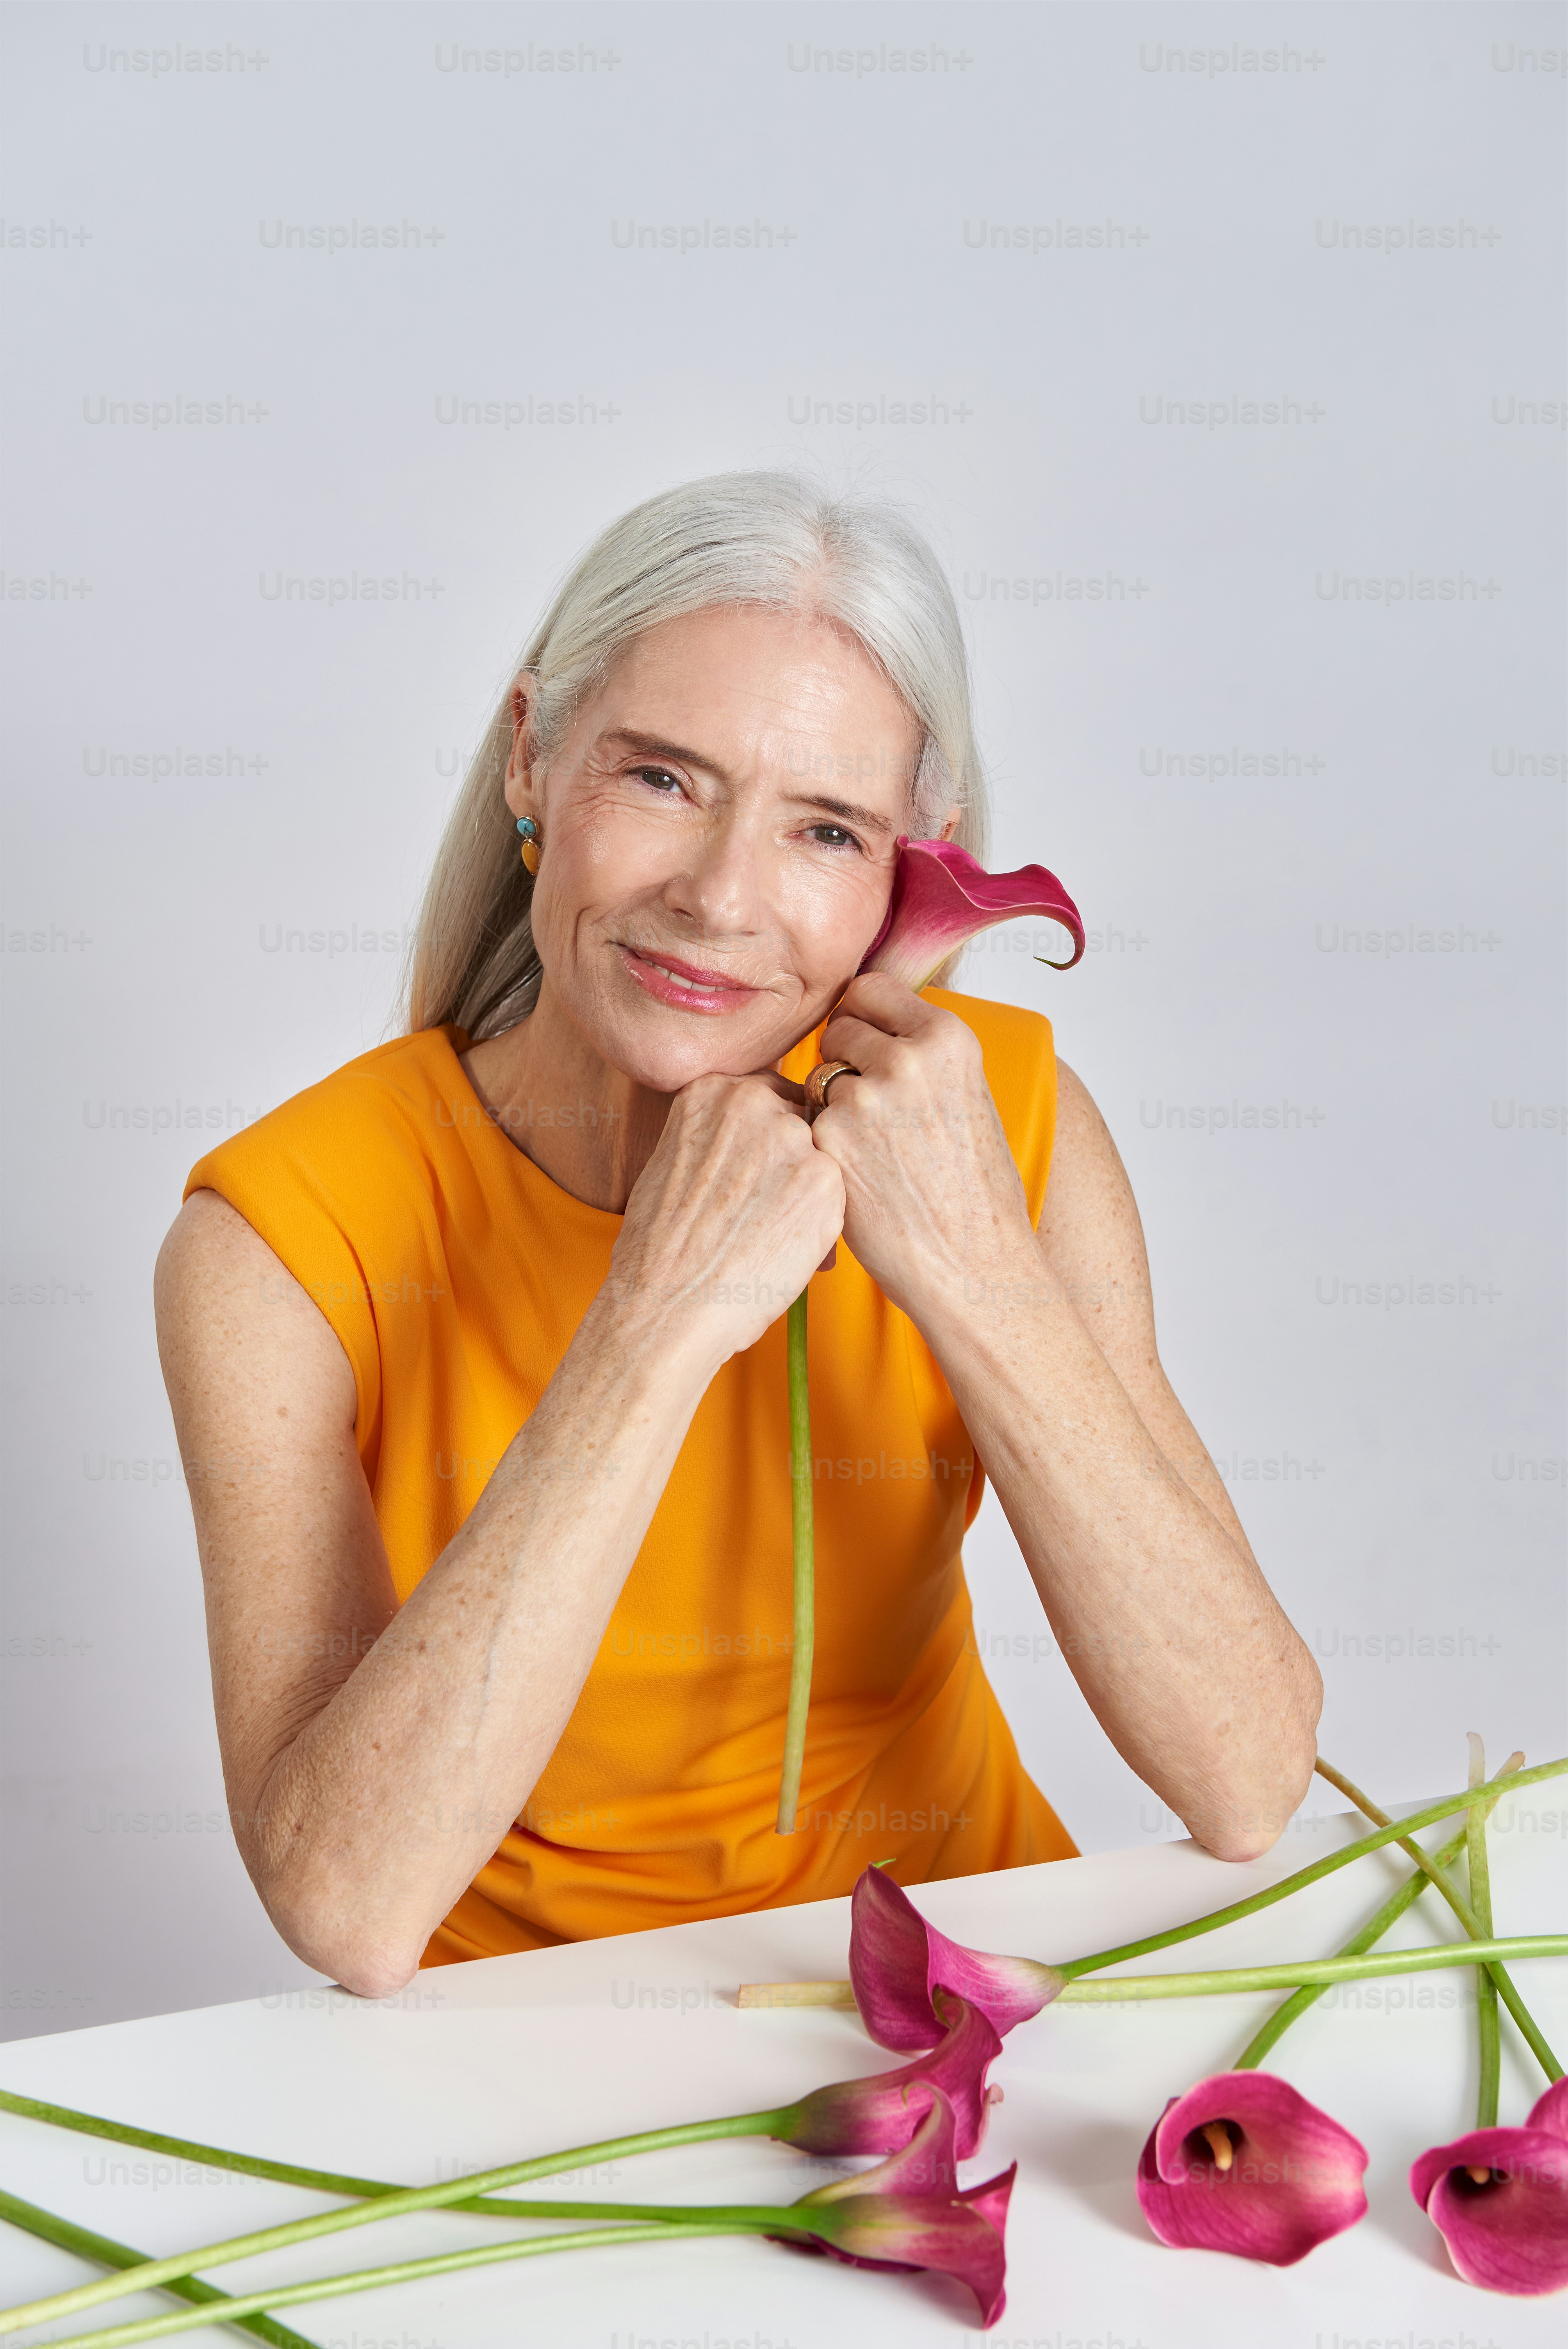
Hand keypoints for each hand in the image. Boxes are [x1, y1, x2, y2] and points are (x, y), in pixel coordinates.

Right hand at [606, 1073, 844, 1370]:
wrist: (666, 1306)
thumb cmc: (662, 1250)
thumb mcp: (675, 1163)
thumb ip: (720, 1137)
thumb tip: (756, 1143)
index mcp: (711, 1090)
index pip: (766, 1095)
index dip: (767, 1136)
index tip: (757, 1166)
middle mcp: (753, 1102)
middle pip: (798, 1122)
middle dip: (789, 1163)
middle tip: (763, 1210)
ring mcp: (793, 1140)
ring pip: (820, 1159)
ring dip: (806, 1194)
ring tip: (768, 1235)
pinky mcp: (825, 1183)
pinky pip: (837, 1197)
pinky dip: (819, 1224)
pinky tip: (783, 1250)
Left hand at [809, 974, 1035, 1325]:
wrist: (974, 1266)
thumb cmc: (976, 1196)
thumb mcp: (969, 1099)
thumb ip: (925, 1057)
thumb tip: (880, 1029)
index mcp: (948, 1038)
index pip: (871, 989)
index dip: (861, 1017)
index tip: (863, 1043)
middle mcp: (907, 1058)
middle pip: (839, 1029)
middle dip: (842, 1062)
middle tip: (868, 1111)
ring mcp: (863, 1097)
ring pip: (818, 1079)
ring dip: (829, 1107)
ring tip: (872, 1155)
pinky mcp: (829, 1139)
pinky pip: (806, 1123)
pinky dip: (820, 1147)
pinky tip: (856, 1179)